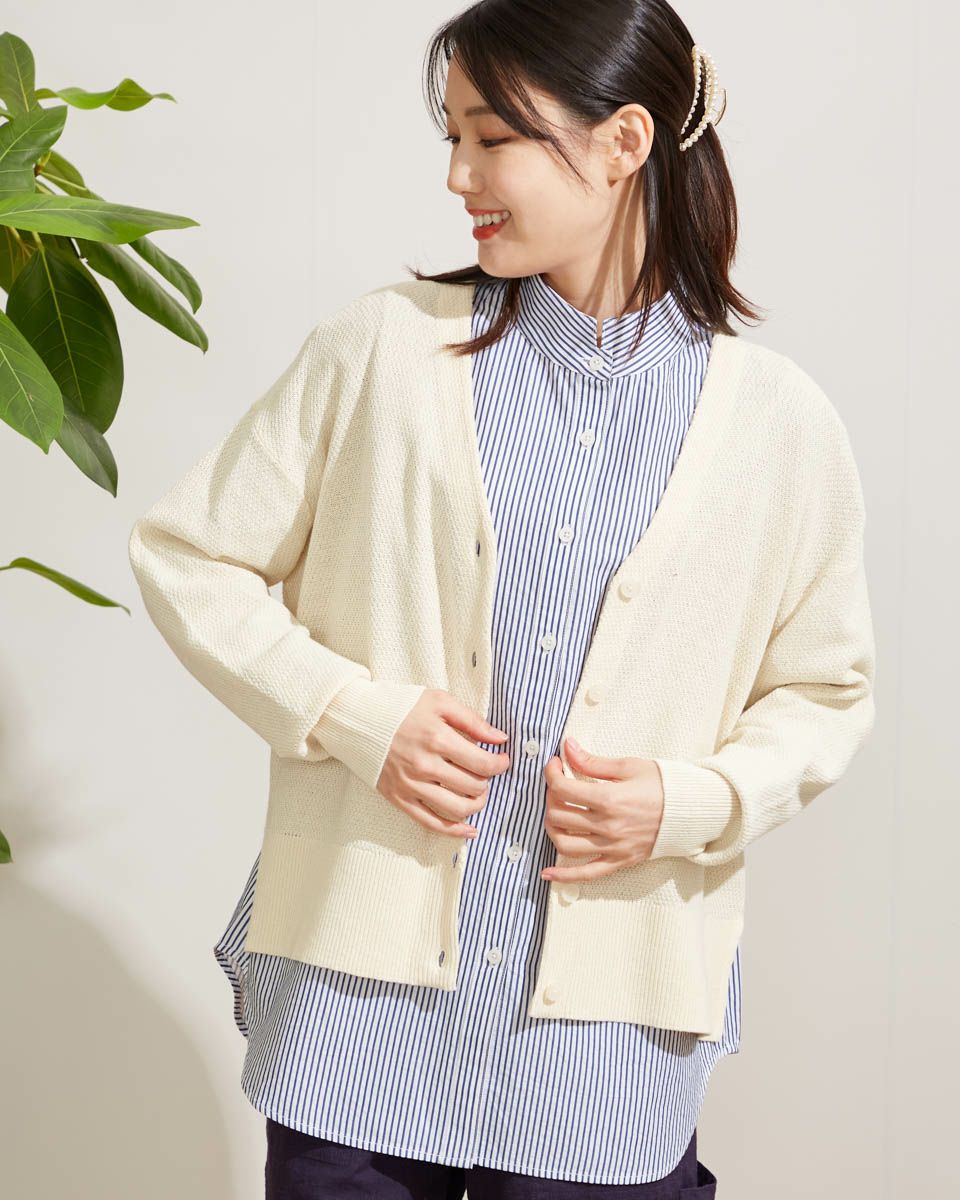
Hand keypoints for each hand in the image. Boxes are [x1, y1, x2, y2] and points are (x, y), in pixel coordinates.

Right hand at [377, 689, 510, 838]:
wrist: (359, 720)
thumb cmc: (400, 707)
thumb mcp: (439, 701)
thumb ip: (472, 720)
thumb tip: (500, 738)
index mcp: (437, 738)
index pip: (482, 763)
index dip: (500, 764)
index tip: (502, 761)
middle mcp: (425, 766)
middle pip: (472, 787)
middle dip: (487, 782)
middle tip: (487, 773)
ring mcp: (411, 785)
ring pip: (457, 808)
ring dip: (476, 804)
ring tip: (479, 794)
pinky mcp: (399, 798)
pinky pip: (431, 822)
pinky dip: (454, 830)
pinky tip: (470, 829)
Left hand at [540, 736, 664, 881]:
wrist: (691, 811)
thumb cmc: (662, 785)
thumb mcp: (628, 766)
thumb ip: (593, 761)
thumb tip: (567, 747)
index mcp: (609, 799)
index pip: (562, 789)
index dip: (551, 773)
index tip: (555, 765)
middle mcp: (608, 826)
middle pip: (559, 816)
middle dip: (550, 798)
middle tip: (558, 787)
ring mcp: (613, 847)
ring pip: (565, 845)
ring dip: (552, 829)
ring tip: (555, 815)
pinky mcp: (619, 861)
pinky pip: (587, 874)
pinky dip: (564, 876)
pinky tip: (547, 873)